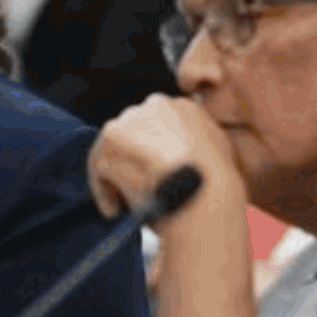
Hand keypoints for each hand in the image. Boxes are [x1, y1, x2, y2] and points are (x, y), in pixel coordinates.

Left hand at [87, 94, 243, 221]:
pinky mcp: (109, 143)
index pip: (153, 125)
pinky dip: (104, 192)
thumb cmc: (215, 186)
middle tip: (136, 187)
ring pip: (111, 150)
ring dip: (115, 177)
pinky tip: (116, 210)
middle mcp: (153, 106)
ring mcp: (129, 122)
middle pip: (129, 135)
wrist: (206, 199)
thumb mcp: (218, 152)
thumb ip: (194, 141)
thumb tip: (178, 150)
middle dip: (130, 161)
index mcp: (180, 106)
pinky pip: (99, 168)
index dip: (149, 152)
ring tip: (125, 203)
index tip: (151, 172)